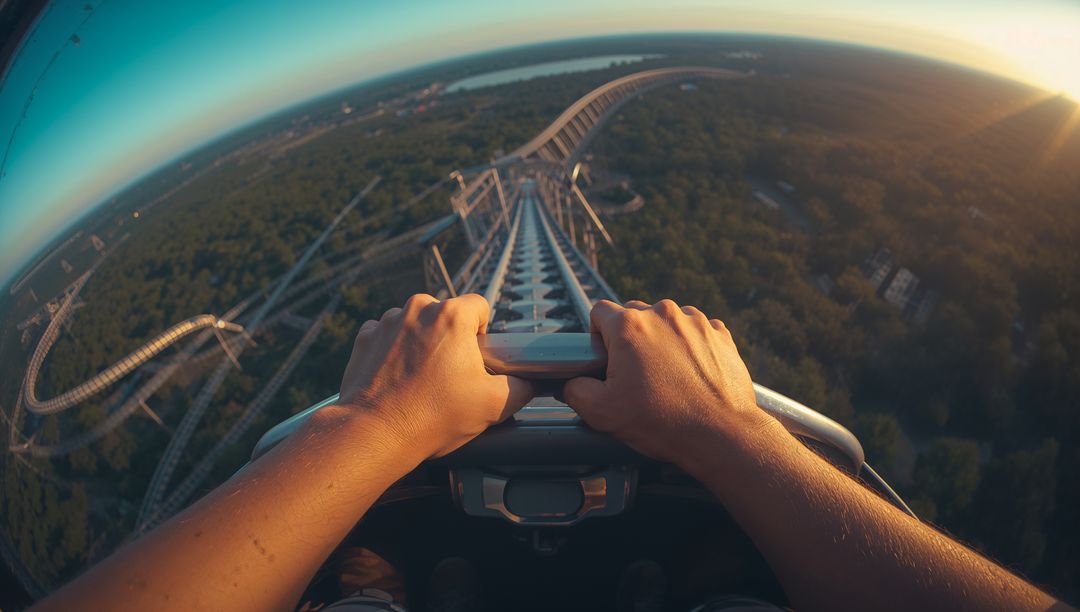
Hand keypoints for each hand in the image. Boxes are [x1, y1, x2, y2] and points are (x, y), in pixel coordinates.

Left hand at [335, 293, 533, 458]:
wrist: (376, 434)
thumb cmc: (434, 417)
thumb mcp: (494, 405)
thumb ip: (521, 387)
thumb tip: (529, 382)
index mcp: (452, 315)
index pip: (479, 306)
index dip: (482, 333)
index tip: (475, 358)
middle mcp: (418, 308)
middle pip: (446, 314)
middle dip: (450, 339)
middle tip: (450, 375)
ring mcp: (387, 322)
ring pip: (416, 323)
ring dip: (421, 343)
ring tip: (421, 380)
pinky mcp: (365, 338)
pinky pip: (388, 336)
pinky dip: (394, 352)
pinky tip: (398, 379)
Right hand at [563, 299, 782, 470]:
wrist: (720, 434)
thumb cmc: (663, 422)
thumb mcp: (602, 413)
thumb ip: (575, 390)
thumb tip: (572, 383)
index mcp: (629, 327)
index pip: (599, 311)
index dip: (597, 334)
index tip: (606, 357)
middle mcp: (662, 314)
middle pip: (634, 314)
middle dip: (630, 338)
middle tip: (635, 372)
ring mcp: (694, 321)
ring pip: (666, 321)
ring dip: (661, 340)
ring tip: (666, 376)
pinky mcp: (719, 333)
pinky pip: (695, 331)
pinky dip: (690, 346)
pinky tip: (689, 373)